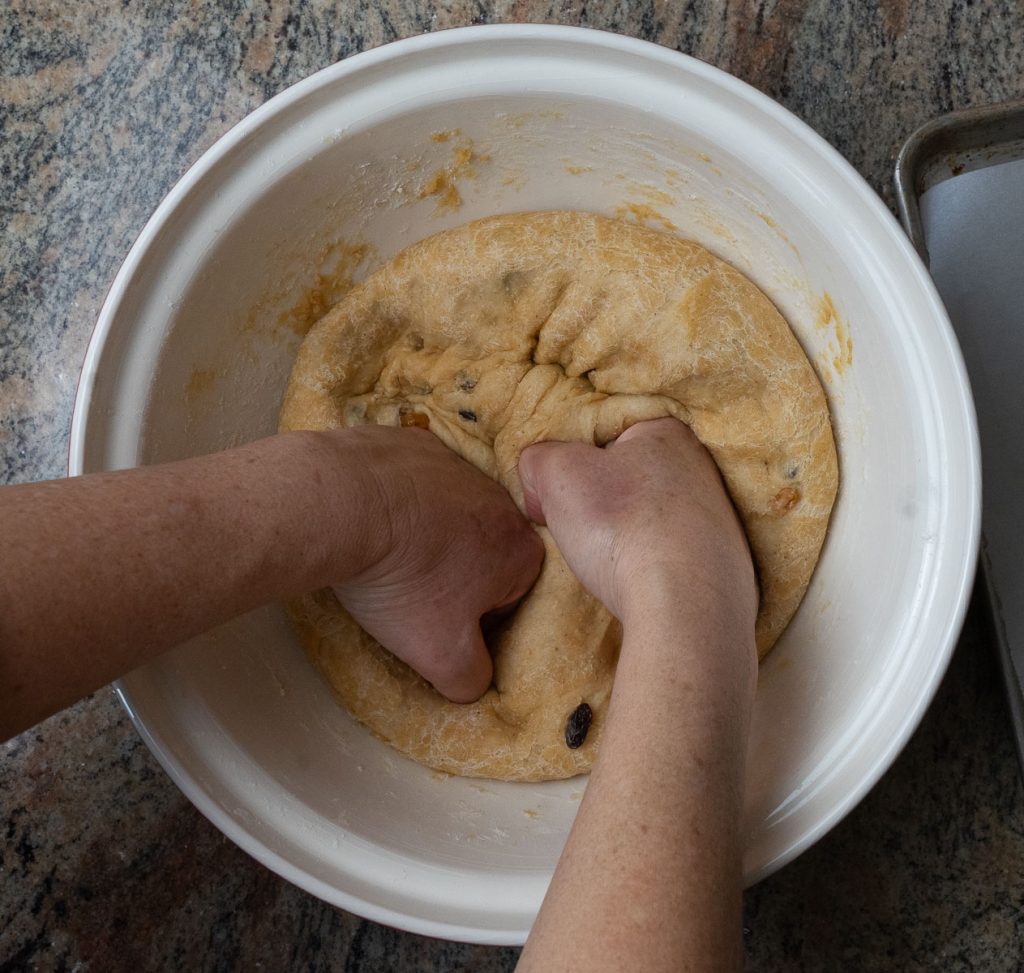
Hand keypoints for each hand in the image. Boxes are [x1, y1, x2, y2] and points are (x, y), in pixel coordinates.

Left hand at [325, 426, 543, 702]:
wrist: (341, 502)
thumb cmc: (403, 581)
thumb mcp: (443, 657)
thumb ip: (473, 681)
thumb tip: (474, 679)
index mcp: (521, 549)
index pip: (509, 601)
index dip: (472, 623)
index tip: (435, 628)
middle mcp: (500, 499)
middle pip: (481, 554)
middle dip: (451, 577)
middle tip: (407, 595)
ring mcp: (457, 463)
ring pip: (447, 515)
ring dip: (424, 538)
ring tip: (383, 557)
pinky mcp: (413, 442)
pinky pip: (412, 482)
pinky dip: (396, 500)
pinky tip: (367, 520)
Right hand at [518, 417, 755, 626]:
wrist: (682, 607)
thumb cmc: (620, 526)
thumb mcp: (555, 473)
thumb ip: (538, 458)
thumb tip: (540, 479)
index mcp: (667, 434)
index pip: (602, 438)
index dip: (569, 467)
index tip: (557, 500)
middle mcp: (702, 469)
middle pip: (627, 480)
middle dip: (598, 504)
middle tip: (580, 532)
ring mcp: (720, 520)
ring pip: (649, 520)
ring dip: (624, 538)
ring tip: (610, 563)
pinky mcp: (724, 565)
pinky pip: (671, 557)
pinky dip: (650, 568)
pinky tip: (638, 584)